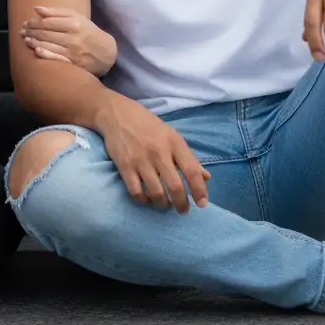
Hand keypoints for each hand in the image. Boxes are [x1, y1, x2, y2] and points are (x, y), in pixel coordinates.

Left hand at [20, 6, 116, 76]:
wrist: (106, 52)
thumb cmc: (88, 32)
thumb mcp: (77, 17)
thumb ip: (57, 12)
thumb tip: (37, 8)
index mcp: (74, 23)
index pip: (48, 22)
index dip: (34, 22)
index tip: (25, 22)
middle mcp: (73, 38)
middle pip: (46, 33)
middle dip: (31, 31)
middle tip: (22, 30)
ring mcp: (73, 52)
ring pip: (48, 45)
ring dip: (34, 41)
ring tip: (25, 39)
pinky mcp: (73, 64)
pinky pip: (55, 58)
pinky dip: (44, 54)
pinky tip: (36, 50)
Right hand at [96, 94, 210, 213]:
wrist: (117, 114)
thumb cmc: (148, 126)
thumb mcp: (172, 135)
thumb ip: (188, 157)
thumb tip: (206, 178)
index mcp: (174, 142)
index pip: (192, 170)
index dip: (199, 190)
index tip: (202, 203)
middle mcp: (159, 151)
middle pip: (175, 186)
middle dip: (181, 204)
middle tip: (183, 210)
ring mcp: (140, 160)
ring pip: (156, 193)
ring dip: (163, 205)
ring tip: (165, 205)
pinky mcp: (124, 166)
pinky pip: (136, 192)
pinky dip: (144, 200)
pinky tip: (147, 199)